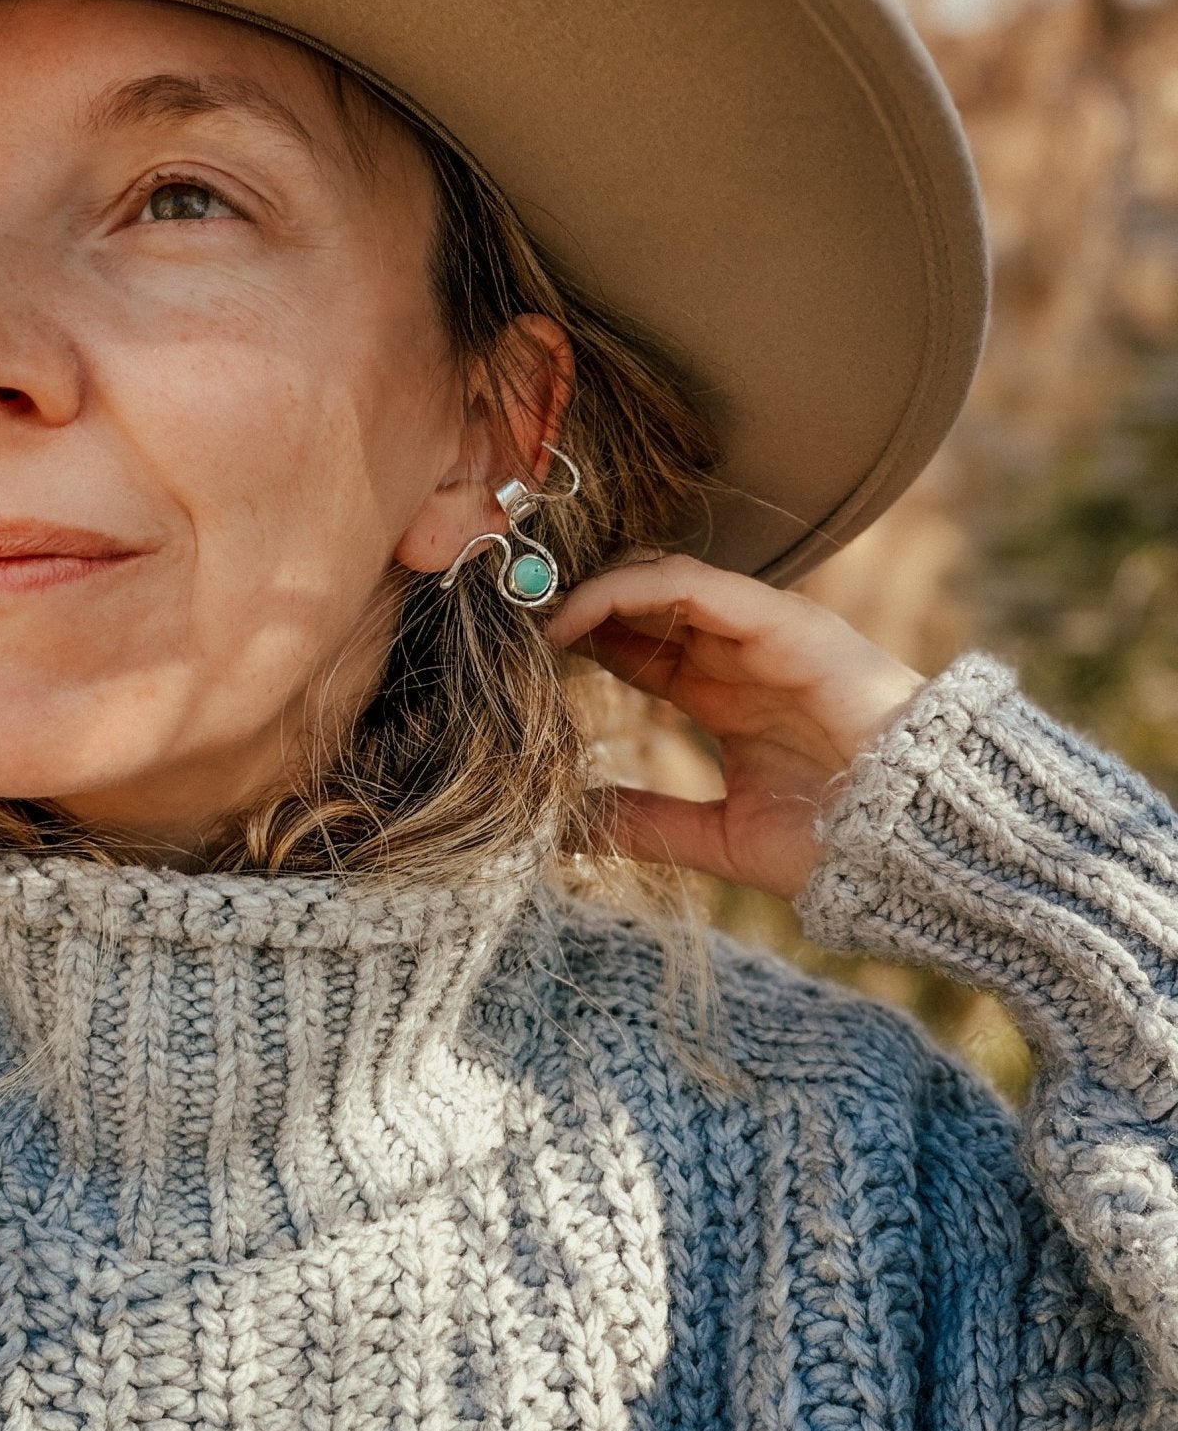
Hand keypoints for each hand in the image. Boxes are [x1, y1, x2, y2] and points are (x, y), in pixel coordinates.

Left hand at [544, 554, 925, 900]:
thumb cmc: (843, 847)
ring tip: (529, 617)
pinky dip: (625, 591)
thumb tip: (567, 830)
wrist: (922, 848)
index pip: (641, 650)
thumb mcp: (720, 839)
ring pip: (660, 582)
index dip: (581, 645)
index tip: (518, 660)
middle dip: (575, 608)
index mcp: (731, 698)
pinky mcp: (786, 622)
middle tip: (507, 624)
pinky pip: (692, 585)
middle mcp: (744, 655)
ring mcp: (767, 633)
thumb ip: (649, 824)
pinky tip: (572, 619)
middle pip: (644, 605)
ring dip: (589, 592)